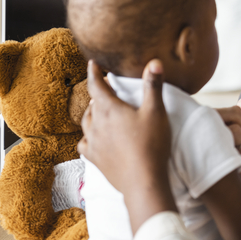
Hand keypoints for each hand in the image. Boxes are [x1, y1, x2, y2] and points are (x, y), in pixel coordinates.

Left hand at [78, 59, 176, 233]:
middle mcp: (96, 124)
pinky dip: (88, 136)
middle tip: (103, 88)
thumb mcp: (156, 111)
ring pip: (86, 122)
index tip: (92, 63)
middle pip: (91, 104)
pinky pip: (84, 143)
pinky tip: (93, 137)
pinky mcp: (95, 158)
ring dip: (92, 113)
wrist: (142, 180)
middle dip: (97, 94)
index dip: (94, 72)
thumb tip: (154, 62)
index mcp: (110, 109)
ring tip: (98, 109)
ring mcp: (94, 142)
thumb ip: (153, 85)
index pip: (96, 85)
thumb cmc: (151, 143)